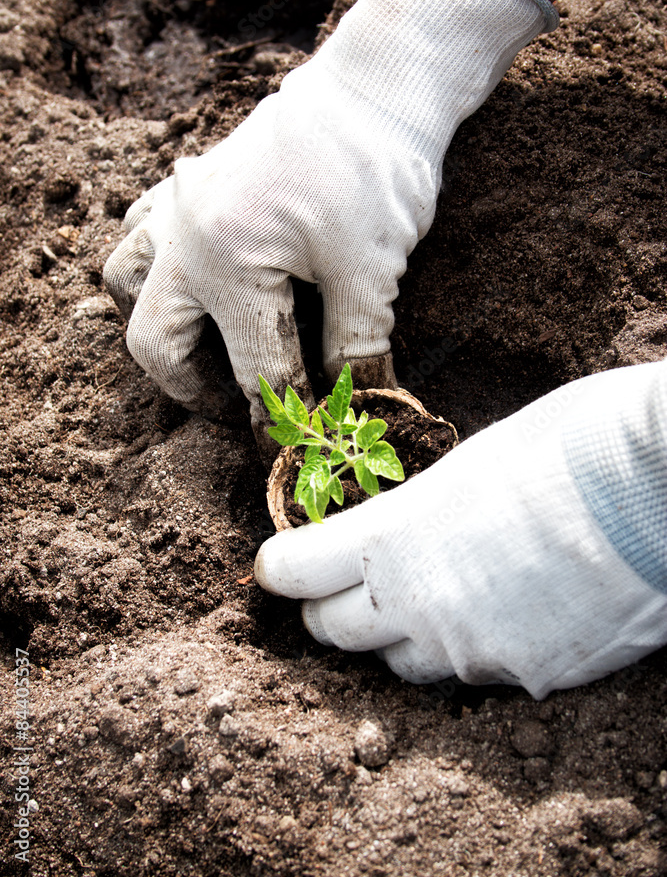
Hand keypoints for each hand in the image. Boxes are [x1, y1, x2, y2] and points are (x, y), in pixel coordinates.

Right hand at [104, 0, 554, 460]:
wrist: (382, 83)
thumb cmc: (378, 171)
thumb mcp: (371, 274)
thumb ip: (354, 351)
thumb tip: (353, 412)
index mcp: (225, 261)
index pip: (254, 369)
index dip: (284, 416)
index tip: (305, 443)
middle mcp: (183, 234)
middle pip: (156, 343)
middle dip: (197, 389)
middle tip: (245, 405)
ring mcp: (179, 201)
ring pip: (129, 279)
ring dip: (162, 325)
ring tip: (212, 347)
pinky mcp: (192, 180)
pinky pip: (144, 229)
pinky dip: (158, 263)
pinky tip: (202, 280)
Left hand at [255, 363, 666, 698]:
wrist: (660, 489)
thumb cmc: (573, 444)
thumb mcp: (476, 459)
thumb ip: (425, 509)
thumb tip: (411, 523)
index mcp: (395, 535)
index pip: (298, 573)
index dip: (283, 569)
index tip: (279, 565)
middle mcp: (419, 604)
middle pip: (336, 633)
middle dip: (331, 608)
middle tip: (345, 586)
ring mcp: (473, 650)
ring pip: (403, 666)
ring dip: (399, 637)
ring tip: (429, 601)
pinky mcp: (529, 679)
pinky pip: (476, 676)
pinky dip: (474, 652)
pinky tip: (507, 614)